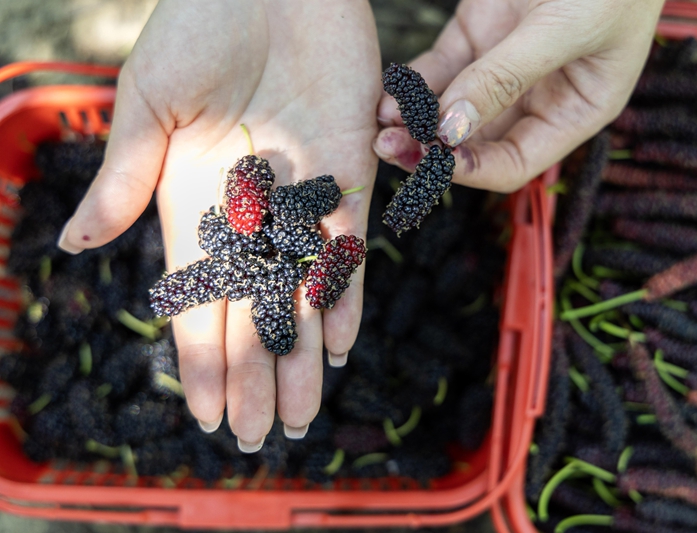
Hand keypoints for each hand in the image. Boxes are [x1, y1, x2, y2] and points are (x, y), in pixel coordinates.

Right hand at [57, 0, 380, 450]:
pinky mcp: (350, 177)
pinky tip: (338, 346)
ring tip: (298, 416)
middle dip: (252, 376)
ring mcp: (302, 199)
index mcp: (194, 202)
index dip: (200, 359)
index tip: (203, 414)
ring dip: (300, 356)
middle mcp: (251, 213)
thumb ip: (125, 177)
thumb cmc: (200, 25)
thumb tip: (74, 247)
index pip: (198, 300)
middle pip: (253, 311)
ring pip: (304, 295)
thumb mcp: (151, 102)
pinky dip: (346, 296)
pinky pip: (349, 249)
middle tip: (254, 438)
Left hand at [373, 0, 663, 191]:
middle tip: (389, 147)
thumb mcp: (568, 28)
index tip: (434, 161)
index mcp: (573, 112)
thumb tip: (450, 130)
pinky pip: (436, 70)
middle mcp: (534, 98)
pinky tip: (389, 95)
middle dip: (430, 149)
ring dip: (413, 122)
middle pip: (473, 143)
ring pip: (447, 110)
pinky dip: (411, 85)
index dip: (474, 169)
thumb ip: (508, 76)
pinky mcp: (475, 34)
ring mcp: (500, 68)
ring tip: (381, 124)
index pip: (515, 162)